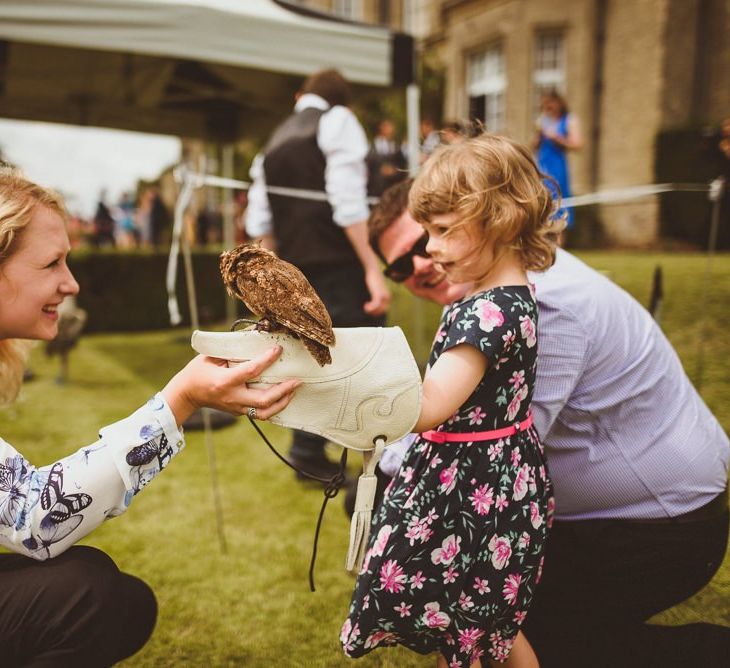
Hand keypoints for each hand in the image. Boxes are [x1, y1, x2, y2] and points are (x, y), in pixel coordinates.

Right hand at [161, 346, 299, 425]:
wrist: (186, 394)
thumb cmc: (198, 371)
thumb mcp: (211, 356)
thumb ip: (232, 349)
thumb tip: (254, 334)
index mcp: (224, 382)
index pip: (251, 371)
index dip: (267, 360)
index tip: (278, 349)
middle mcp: (232, 397)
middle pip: (263, 400)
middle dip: (283, 390)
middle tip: (296, 380)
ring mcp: (236, 408)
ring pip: (264, 412)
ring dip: (282, 402)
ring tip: (293, 390)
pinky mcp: (239, 413)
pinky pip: (260, 413)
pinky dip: (273, 406)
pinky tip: (284, 397)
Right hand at [363, 268, 389, 316]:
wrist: (373, 270)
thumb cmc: (374, 278)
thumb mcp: (377, 287)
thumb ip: (377, 293)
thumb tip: (374, 298)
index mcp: (388, 296)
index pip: (385, 309)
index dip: (378, 311)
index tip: (371, 310)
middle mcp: (387, 297)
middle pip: (383, 310)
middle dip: (375, 312)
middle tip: (367, 310)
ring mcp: (383, 296)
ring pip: (379, 309)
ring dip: (372, 311)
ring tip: (366, 308)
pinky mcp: (377, 294)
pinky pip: (375, 305)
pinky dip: (370, 308)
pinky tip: (365, 306)